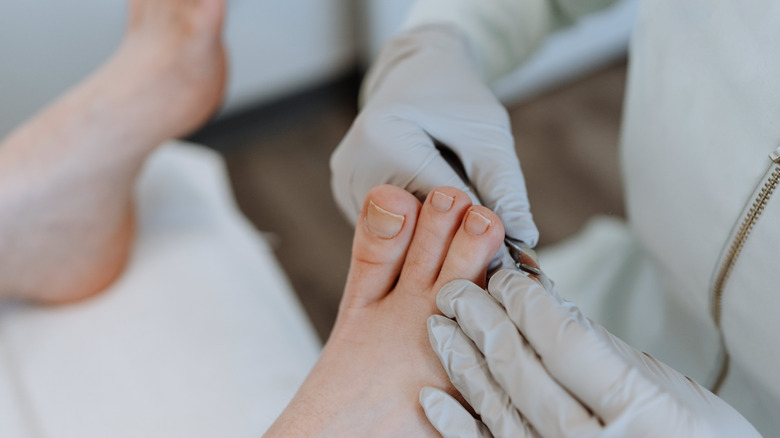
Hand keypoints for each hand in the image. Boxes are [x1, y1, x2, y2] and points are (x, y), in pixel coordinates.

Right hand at [331, 24, 537, 248]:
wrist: (414, 74)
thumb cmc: (454, 97)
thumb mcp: (488, 134)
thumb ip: (504, 187)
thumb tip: (525, 241)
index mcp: (383, 139)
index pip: (440, 202)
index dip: (480, 228)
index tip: (513, 260)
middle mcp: (352, 167)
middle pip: (416, 226)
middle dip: (457, 241)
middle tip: (497, 259)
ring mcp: (344, 186)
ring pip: (401, 235)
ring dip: (435, 241)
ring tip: (471, 245)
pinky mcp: (347, 198)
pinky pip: (390, 229)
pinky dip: (418, 233)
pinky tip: (441, 230)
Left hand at [421, 269, 760, 436]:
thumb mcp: (666, 386)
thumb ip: (601, 345)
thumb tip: (542, 296)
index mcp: (637, 409)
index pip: (564, 341)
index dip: (527, 303)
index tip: (507, 276)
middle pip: (520, 368)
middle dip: (482, 320)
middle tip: (456, 288)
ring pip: (496, 406)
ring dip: (461, 362)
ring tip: (438, 325)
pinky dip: (456, 424)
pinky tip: (432, 397)